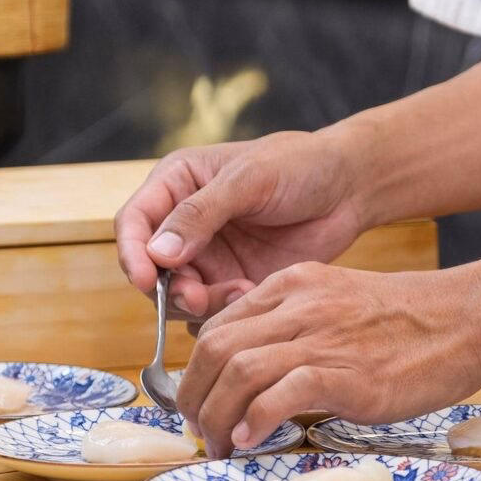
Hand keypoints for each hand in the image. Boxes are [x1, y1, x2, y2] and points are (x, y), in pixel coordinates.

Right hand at [114, 131, 369, 321]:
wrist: (348, 189)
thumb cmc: (299, 166)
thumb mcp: (248, 179)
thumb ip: (200, 214)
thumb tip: (157, 252)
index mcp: (176, 186)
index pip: (133, 223)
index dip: (132, 253)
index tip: (146, 279)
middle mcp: (184, 226)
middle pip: (151, 270)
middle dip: (170, 289)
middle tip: (198, 298)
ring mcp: (209, 259)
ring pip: (180, 297)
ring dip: (201, 304)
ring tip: (241, 292)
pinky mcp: (234, 284)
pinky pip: (213, 313)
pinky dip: (226, 315)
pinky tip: (256, 296)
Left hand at [177, 262, 480, 457]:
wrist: (466, 320)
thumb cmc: (409, 322)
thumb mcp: (339, 304)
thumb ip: (297, 326)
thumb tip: (259, 373)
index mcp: (293, 286)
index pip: (218, 325)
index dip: (196, 370)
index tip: (199, 402)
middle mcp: (298, 306)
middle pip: (215, 348)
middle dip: (193, 396)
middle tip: (198, 429)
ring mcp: (322, 338)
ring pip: (237, 371)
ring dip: (217, 415)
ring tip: (220, 443)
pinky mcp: (347, 373)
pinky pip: (280, 394)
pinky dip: (255, 421)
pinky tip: (252, 441)